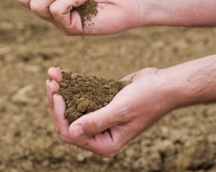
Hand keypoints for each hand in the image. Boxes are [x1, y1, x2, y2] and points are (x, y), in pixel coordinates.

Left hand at [45, 67, 175, 156]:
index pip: (72, 135)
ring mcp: (99, 119)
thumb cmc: (148, 99)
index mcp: (106, 143)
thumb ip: (97, 121)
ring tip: (53, 74)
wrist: (164, 85)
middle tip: (51, 82)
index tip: (57, 95)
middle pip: (67, 122)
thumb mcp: (121, 110)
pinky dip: (70, 85)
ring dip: (61, 91)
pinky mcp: (100, 104)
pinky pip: (80, 97)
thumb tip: (72, 132)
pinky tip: (61, 72)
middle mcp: (100, 134)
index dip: (59, 116)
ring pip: (71, 108)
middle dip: (56, 102)